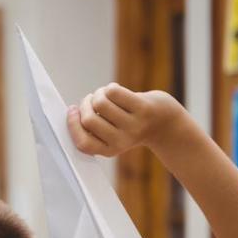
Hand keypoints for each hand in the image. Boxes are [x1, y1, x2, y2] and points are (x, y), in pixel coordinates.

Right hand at [67, 83, 185, 157]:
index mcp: (110, 150)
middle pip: (89, 119)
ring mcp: (134, 125)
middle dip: (85, 104)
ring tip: (103, 94)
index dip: (73, 125)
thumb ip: (93, 129)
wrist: (165, 124)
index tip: (72, 110)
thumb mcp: (112, 135)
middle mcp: (122, 141)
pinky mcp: (144, 108)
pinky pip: (114, 92)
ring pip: (100, 103)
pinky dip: (109, 88)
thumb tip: (71, 112)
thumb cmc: (130, 126)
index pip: (83, 142)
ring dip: (97, 94)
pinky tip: (114, 90)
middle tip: (89, 100)